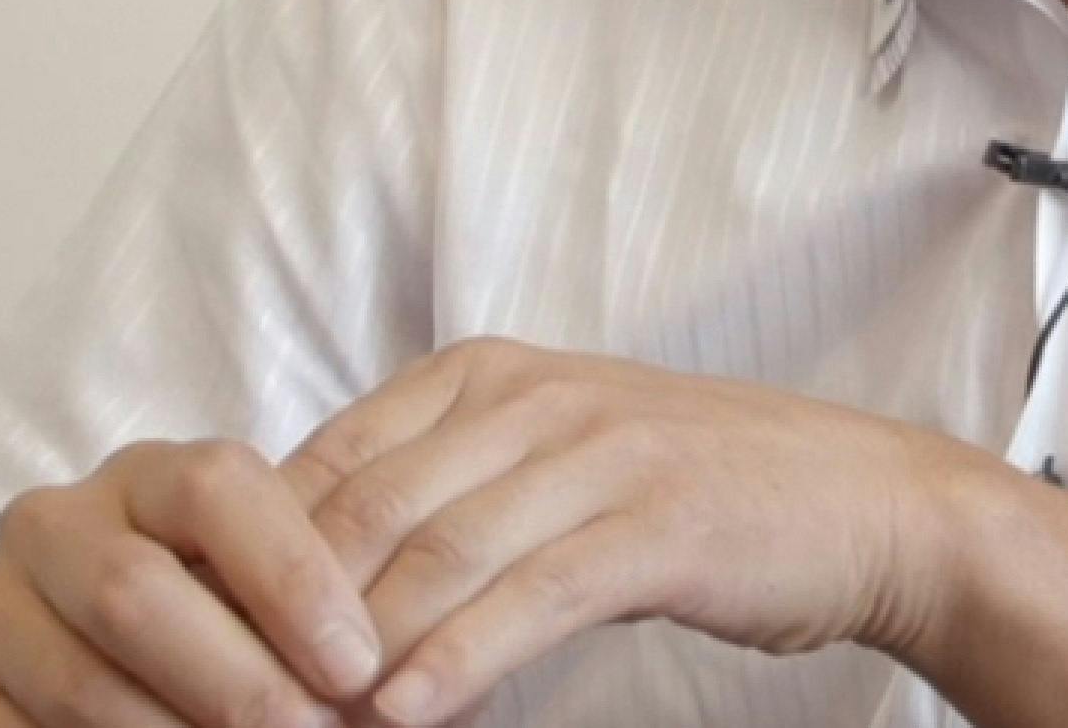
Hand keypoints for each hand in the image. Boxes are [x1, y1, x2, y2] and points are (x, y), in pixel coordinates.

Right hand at [0, 436, 390, 727]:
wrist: (76, 661)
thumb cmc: (200, 628)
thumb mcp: (243, 595)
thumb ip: (296, 609)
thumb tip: (370, 673)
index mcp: (143, 476)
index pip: (216, 487)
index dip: (294, 576)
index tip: (358, 666)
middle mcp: (51, 522)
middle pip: (137, 591)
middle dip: (237, 683)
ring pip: (81, 683)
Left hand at [277, 336, 978, 724]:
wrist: (861, 501)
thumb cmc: (691, 493)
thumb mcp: (551, 463)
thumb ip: (443, 497)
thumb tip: (307, 579)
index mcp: (486, 374)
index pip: (327, 461)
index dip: (255, 561)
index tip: (205, 648)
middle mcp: (532, 396)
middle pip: (365, 512)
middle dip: (289, 620)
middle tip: (236, 705)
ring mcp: (598, 453)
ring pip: (436, 556)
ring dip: (357, 655)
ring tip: (302, 726)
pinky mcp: (657, 524)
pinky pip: (531, 595)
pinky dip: (456, 661)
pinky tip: (406, 715)